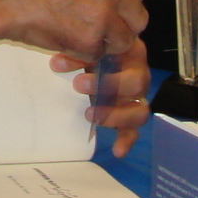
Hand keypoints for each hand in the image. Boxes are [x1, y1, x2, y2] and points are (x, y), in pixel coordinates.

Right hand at [0, 0, 146, 65]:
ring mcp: (103, 12)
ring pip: (125, 40)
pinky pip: (101, 55)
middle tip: (102, 30)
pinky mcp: (92, 38)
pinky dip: (86, 54)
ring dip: (107, 43)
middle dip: (123, 27)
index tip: (118, 10)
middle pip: (139, 16)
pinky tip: (66, 41)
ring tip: (80, 36)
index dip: (128, 3)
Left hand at [52, 41, 150, 157]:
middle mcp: (140, 74)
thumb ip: (75, 54)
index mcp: (131, 50)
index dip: (96, 58)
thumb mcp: (86, 47)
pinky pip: (134, 130)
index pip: (124, 54)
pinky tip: (117, 150)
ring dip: (115, 115)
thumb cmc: (96, 51)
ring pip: (140, 111)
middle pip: (137, 83)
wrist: (101, 58)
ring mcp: (138, 97)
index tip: (64, 63)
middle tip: (78, 85)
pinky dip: (126, 140)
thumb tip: (57, 63)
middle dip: (108, 85)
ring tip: (89, 114)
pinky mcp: (131, 115)